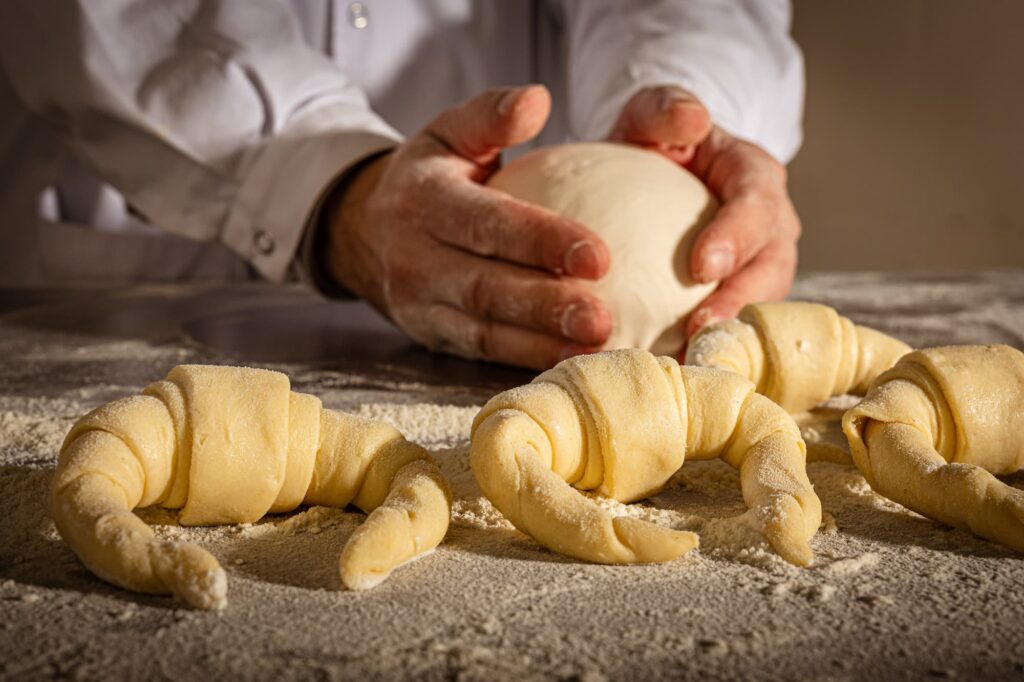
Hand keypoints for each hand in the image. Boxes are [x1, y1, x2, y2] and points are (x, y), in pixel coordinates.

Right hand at [321, 85, 612, 369]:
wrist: (364, 231)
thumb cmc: (428, 177)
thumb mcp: (448, 132)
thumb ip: (490, 114)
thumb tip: (537, 98)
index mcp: (424, 201)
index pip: (487, 223)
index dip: (542, 241)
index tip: (599, 256)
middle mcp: (415, 259)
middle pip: (487, 288)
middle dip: (546, 306)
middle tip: (602, 318)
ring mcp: (419, 305)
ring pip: (484, 331)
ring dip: (541, 343)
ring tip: (595, 346)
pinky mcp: (431, 336)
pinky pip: (481, 353)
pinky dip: (526, 359)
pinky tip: (570, 360)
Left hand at [609, 85, 801, 344]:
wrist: (652, 174)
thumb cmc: (656, 142)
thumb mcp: (651, 113)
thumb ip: (665, 108)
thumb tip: (691, 119)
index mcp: (754, 177)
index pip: (755, 206)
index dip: (734, 237)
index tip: (700, 267)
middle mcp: (769, 226)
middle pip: (769, 267)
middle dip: (738, 301)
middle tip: (698, 330)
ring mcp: (759, 267)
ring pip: (760, 306)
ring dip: (728, 335)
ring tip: (689, 360)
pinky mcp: (740, 298)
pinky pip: (735, 326)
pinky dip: (711, 348)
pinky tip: (674, 370)